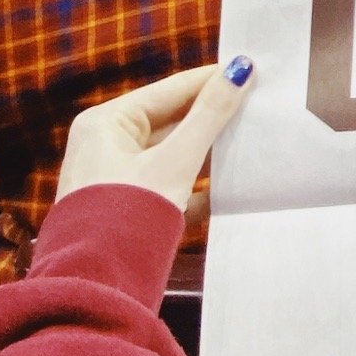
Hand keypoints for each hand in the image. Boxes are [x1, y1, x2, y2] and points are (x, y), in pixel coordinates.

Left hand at [55, 60, 253, 217]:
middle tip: (256, 104)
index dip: (211, 81)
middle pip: (170, 120)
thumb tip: (240, 69)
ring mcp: (114, 177)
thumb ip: (209, 116)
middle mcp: (105, 144)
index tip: (252, 71)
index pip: (170, 90)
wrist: (98, 286)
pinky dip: (194, 184)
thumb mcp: (175, 162)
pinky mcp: (127, 207)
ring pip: (170, 153)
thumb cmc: (130, 215)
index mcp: (106, 122)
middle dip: (211, 117)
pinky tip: (228, 185)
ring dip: (206, 151)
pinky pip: (166, 183)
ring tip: (249, 139)